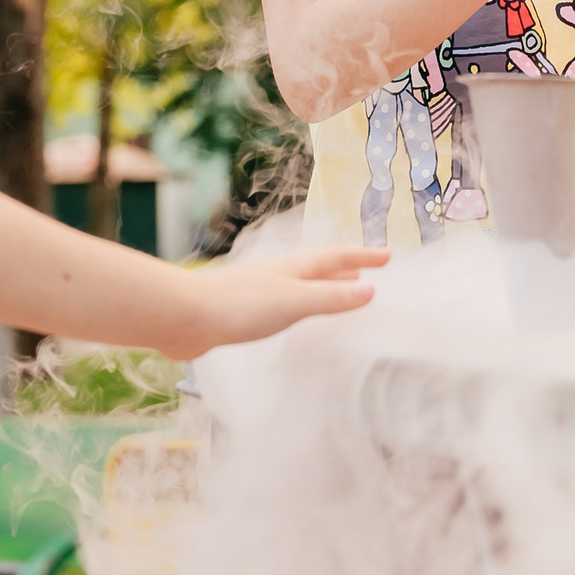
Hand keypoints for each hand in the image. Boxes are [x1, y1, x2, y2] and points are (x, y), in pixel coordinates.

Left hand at [158, 245, 391, 359]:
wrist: (187, 317)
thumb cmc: (240, 306)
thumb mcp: (294, 302)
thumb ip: (331, 298)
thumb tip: (370, 290)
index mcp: (294, 268)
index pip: (337, 258)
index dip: (363, 257)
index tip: (387, 256)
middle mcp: (280, 275)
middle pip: (321, 269)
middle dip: (346, 270)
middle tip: (368, 273)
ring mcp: (262, 291)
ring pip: (304, 286)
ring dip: (326, 288)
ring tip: (341, 294)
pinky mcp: (246, 311)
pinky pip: (287, 304)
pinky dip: (305, 307)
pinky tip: (297, 318)